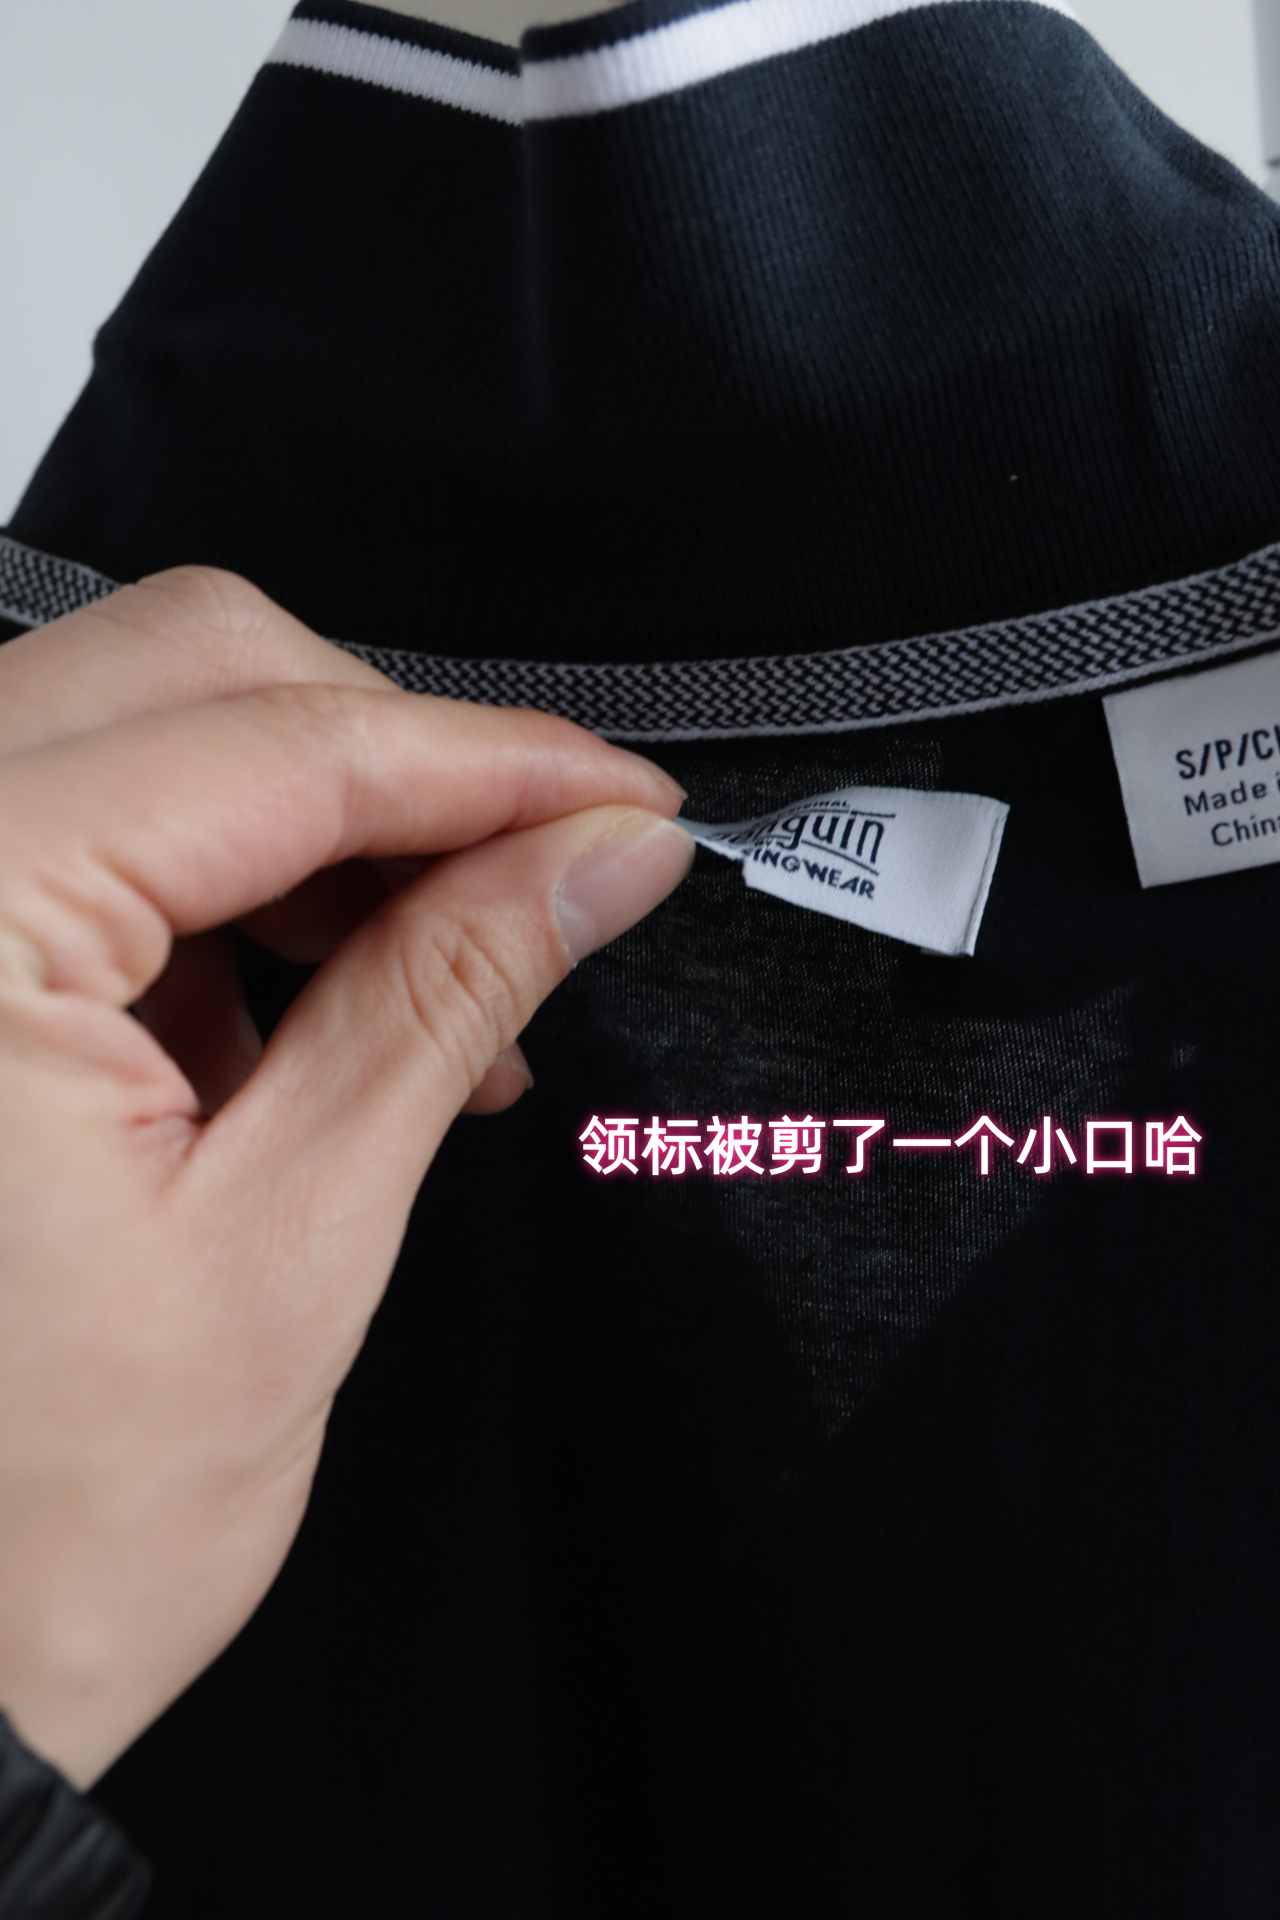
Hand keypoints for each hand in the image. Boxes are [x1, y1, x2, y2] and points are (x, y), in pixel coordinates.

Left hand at [0, 567, 692, 1787]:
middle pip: (196, 670)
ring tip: (444, 974)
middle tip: (545, 862)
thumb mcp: (288, 1245)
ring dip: (319, 827)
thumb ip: (450, 996)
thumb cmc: (28, 1535)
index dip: (492, 762)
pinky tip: (327, 1000)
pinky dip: (228, 885)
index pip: (282, 749)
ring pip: (146, 729)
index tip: (618, 801)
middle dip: (399, 760)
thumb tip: (596, 858)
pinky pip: (90, 830)